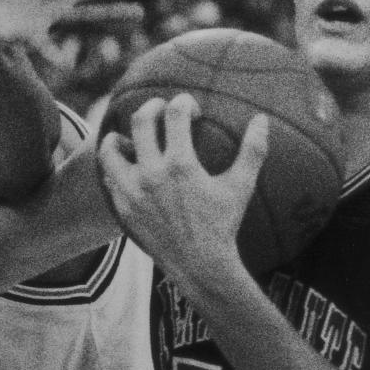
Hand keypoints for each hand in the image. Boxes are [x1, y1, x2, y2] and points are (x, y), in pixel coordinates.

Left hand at [97, 93, 268, 288]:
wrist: (200, 266)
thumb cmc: (222, 224)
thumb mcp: (241, 186)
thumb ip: (253, 150)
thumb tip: (262, 119)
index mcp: (181, 164)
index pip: (174, 113)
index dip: (183, 103)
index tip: (191, 110)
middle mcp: (152, 174)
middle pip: (140, 121)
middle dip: (151, 107)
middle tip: (160, 109)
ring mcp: (132, 192)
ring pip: (110, 148)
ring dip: (119, 136)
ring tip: (130, 137)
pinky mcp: (122, 208)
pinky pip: (108, 177)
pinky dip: (114, 166)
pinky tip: (127, 165)